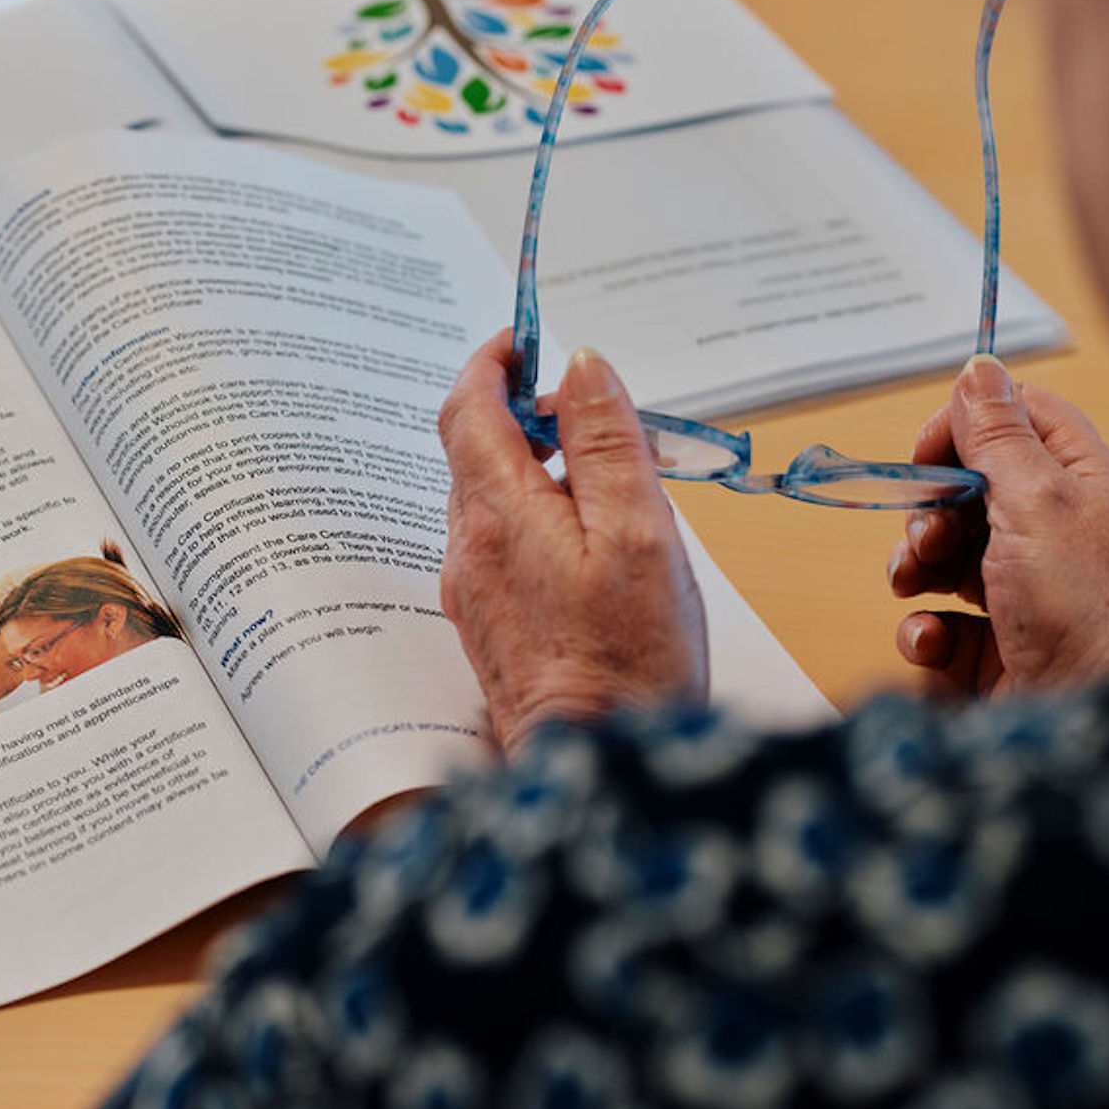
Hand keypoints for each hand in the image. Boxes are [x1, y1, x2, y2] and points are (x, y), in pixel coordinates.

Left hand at [438, 331, 706, 752]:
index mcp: (499, 514)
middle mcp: (469, 548)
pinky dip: (534, 516)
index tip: (528, 343)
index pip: (468, 408)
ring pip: (489, 497)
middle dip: (523, 415)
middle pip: (475, 450)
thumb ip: (608, 443)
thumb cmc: (631, 659)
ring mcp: (472, 589)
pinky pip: (499, 543)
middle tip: (590, 413)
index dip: (494, 364)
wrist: (596, 766)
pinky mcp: (487, 623)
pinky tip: (588, 543)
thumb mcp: (640, 533)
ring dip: (533, 468)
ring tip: (605, 482)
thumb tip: (581, 367)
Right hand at [890, 355, 1108, 694]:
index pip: (1017, 420)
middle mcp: (1053, 530)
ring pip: (944, 558)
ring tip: (915, 584)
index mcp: (1077, 480)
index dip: (964, 428)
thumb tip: (978, 369)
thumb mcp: (1036, 499)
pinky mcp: (996, 645)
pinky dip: (924, 631)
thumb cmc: (1088, 605)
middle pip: (966, 490)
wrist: (1102, 712)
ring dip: (914, 567)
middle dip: (929, 510)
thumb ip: (998, 434)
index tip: (928, 453)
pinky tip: (935, 640)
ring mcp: (1023, 590)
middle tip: (931, 535)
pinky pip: (939, 624)